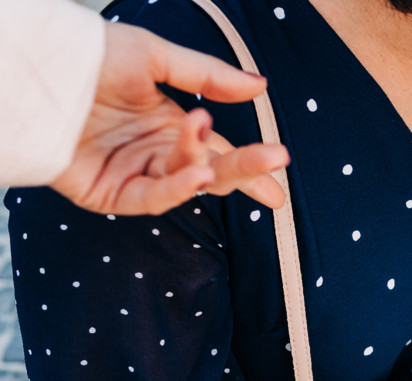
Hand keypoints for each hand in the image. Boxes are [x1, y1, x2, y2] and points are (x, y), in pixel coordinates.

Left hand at [49, 22, 289, 216]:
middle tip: (276, 177)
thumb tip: (260, 87)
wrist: (37, 70)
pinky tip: (195, 174)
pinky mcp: (111, 194)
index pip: (220, 151)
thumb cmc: (88, 56)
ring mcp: (135, 174)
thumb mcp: (154, 56)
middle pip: (211, 172)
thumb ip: (208, 76)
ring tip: (214, 161)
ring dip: (205, 173)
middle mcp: (156, 153)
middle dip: (244, 174)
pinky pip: (153, 198)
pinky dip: (176, 189)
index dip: (251, 167)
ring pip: (186, 184)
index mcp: (170, 125)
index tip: (280, 179)